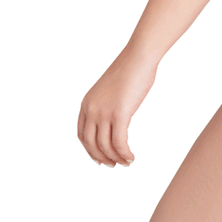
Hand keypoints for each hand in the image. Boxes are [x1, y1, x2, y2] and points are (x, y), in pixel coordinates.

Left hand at [77, 46, 156, 166]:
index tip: (100, 158)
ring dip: (115, 158)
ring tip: (127, 162)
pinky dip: (125, 153)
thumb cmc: (131, 69)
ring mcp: (104, 112)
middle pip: (91, 144)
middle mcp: (91, 109)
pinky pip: (119, 143)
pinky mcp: (119, 114)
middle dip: (101, 158)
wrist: (139, 56)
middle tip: (113, 165)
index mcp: (87, 103)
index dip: (90, 150)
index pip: (82, 135)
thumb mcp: (111, 90)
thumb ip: (108, 104)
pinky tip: (132, 156)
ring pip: (105, 146)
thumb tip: (115, 119)